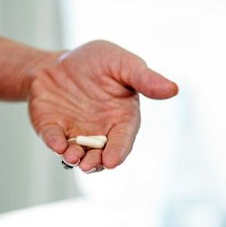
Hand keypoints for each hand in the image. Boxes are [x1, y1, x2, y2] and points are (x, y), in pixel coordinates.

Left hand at [28, 40, 178, 171]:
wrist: (58, 61)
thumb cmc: (96, 61)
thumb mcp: (122, 64)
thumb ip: (144, 78)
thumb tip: (173, 89)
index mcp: (121, 118)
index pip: (122, 139)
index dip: (118, 151)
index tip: (113, 161)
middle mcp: (99, 130)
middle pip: (100, 154)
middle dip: (95, 162)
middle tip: (88, 165)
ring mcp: (74, 132)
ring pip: (77, 152)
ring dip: (75, 158)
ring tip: (72, 157)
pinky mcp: (52, 128)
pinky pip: (53, 138)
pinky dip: (54, 142)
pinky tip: (57, 145)